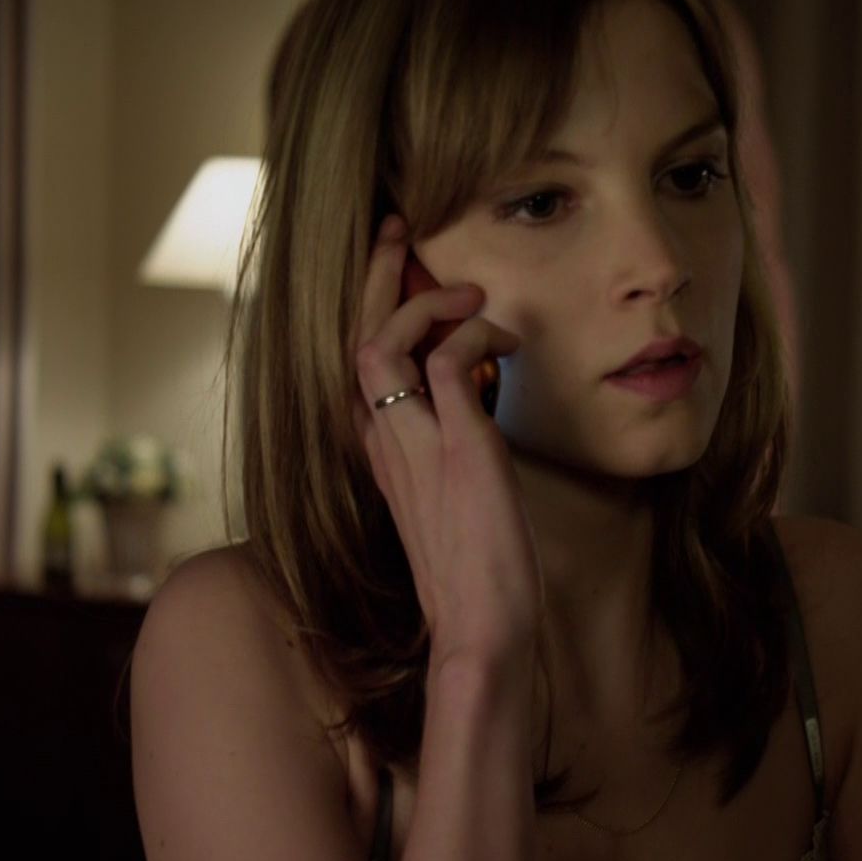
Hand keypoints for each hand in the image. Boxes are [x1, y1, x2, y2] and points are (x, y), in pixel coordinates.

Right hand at [350, 214, 543, 667]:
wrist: (481, 631)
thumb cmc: (477, 574)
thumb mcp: (458, 496)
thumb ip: (453, 445)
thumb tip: (475, 398)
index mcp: (379, 455)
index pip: (359, 365)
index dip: (372, 311)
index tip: (397, 269)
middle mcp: (381, 445)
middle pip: (355, 338)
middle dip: (374, 276)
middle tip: (397, 229)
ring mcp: (412, 445)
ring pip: (381, 342)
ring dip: (423, 299)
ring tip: (466, 288)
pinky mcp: (454, 448)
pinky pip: (449, 361)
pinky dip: (475, 336)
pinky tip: (506, 343)